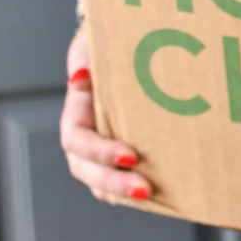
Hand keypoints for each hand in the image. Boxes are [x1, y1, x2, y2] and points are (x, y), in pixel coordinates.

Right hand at [60, 28, 150, 201]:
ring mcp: (105, 151)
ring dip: (125, 193)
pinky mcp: (128, 157)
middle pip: (88, 170)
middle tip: (144, 189)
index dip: (99, 152)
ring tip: (152, 196)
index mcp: (77, 113)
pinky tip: (162, 196)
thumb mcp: (93, 44)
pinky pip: (125, 180)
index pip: (78, 141)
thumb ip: (85, 57)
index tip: (130, 155)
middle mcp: (87, 138)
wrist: (131, 50)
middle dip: (114, 183)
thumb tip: (81, 77)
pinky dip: (137, 191)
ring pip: (104, 182)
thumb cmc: (110, 46)